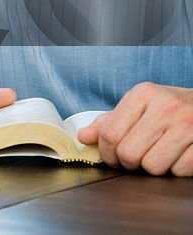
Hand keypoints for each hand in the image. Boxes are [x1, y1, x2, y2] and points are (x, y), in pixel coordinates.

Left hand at [76, 82, 192, 175]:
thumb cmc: (166, 108)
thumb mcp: (136, 107)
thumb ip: (109, 122)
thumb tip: (82, 137)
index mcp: (143, 94)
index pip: (110, 134)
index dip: (106, 152)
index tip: (111, 156)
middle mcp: (166, 107)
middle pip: (129, 153)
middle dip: (127, 163)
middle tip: (133, 158)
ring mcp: (188, 125)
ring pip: (152, 166)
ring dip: (150, 167)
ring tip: (155, 155)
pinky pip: (178, 171)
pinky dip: (174, 170)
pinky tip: (175, 156)